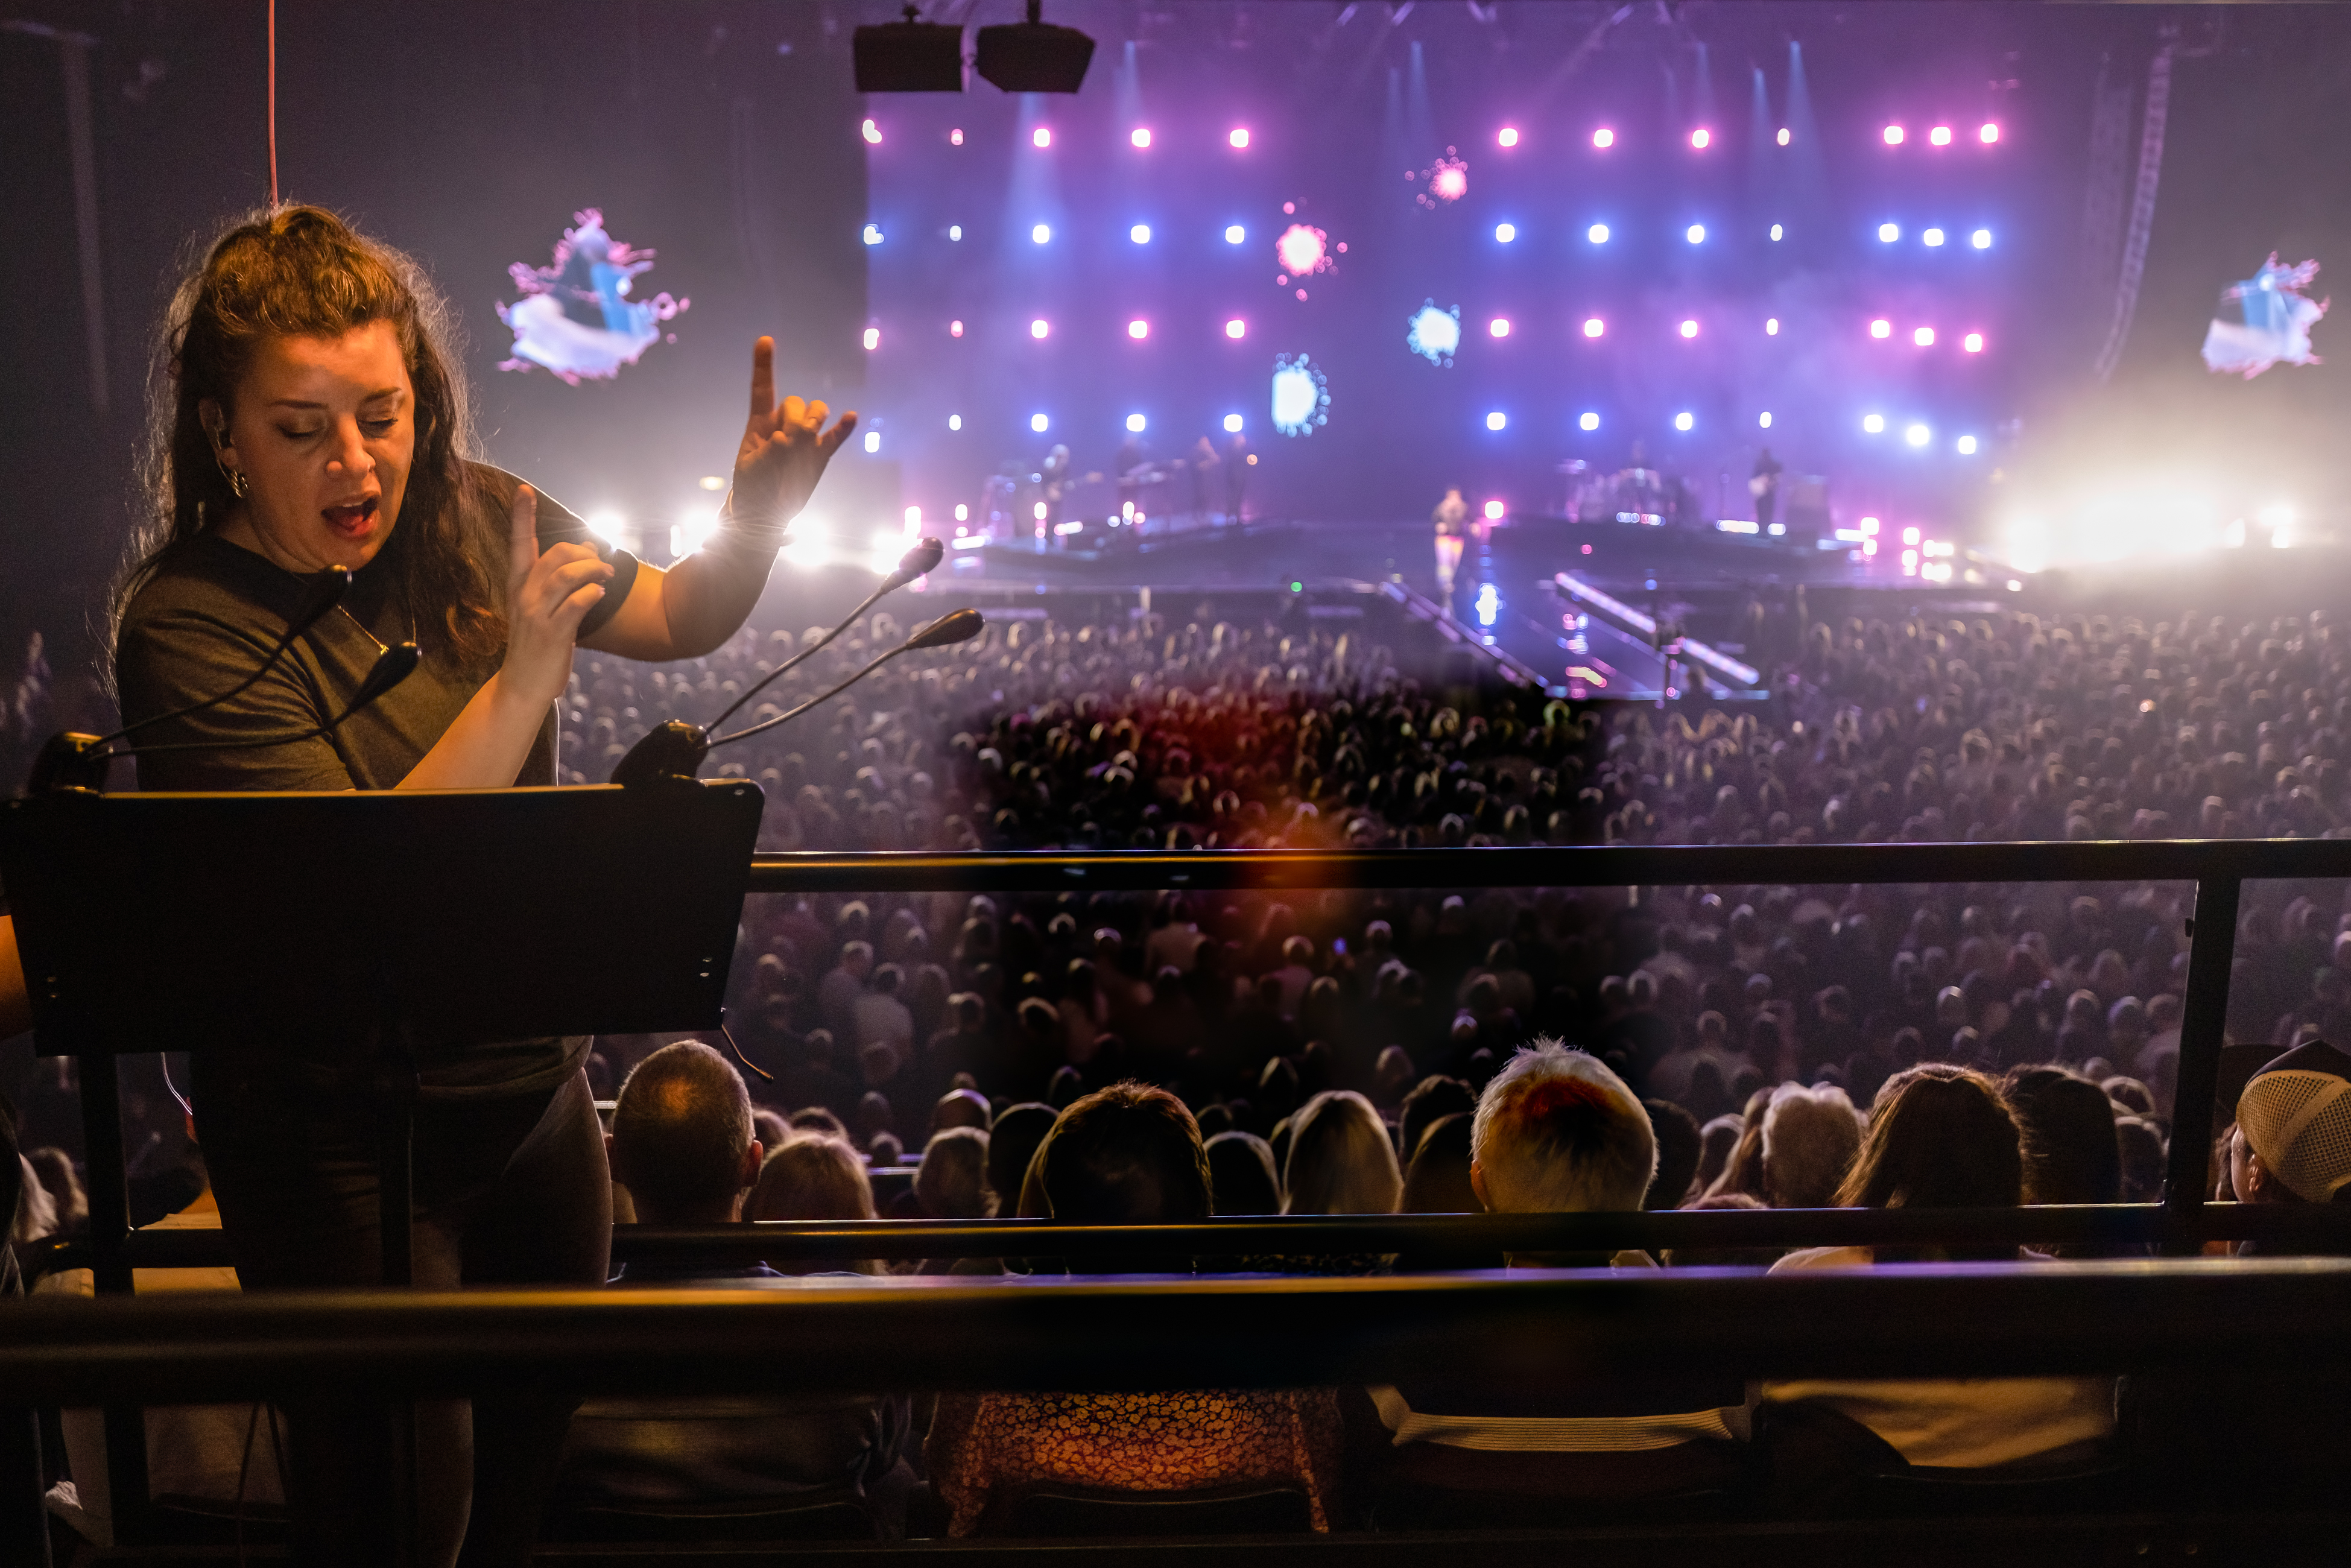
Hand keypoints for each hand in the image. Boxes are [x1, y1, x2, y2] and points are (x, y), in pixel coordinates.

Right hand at [500, 485, 611, 709]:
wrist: (523, 684)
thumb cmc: (537, 644)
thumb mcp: (543, 608)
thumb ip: (560, 582)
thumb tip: (587, 551)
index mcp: (518, 586)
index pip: (519, 544)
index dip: (521, 516)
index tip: (524, 490)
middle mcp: (524, 596)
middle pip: (555, 555)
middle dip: (583, 552)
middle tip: (601, 563)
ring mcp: (537, 614)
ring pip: (567, 576)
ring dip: (594, 570)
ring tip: (607, 576)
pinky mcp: (553, 633)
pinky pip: (577, 604)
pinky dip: (592, 595)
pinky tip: (600, 595)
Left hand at [731, 336, 856, 527]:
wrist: (766, 512)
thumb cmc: (752, 488)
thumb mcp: (752, 471)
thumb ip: (770, 452)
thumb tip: (788, 439)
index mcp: (760, 424)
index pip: (763, 389)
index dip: (764, 364)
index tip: (765, 340)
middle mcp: (784, 425)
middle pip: (795, 402)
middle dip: (794, 416)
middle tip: (788, 443)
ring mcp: (804, 439)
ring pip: (816, 412)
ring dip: (815, 418)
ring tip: (807, 439)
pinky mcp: (820, 454)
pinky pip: (835, 436)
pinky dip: (844, 427)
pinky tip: (850, 418)